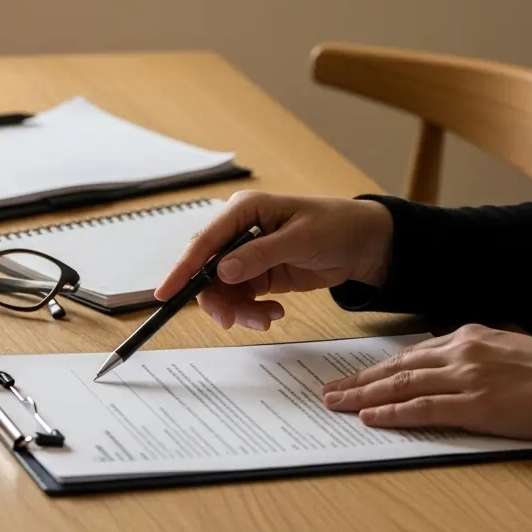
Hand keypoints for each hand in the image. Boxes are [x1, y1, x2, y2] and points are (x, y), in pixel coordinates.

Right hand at [155, 191, 393, 330]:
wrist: (364, 244)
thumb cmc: (336, 227)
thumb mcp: (300, 239)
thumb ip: (260, 254)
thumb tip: (222, 271)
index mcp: (243, 210)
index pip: (204, 241)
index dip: (182, 268)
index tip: (167, 293)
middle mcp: (238, 231)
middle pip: (206, 270)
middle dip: (216, 298)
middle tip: (230, 320)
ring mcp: (247, 255)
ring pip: (223, 290)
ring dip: (239, 310)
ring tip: (266, 319)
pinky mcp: (257, 274)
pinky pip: (241, 299)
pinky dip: (253, 311)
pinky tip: (275, 313)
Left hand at [321, 324, 531, 440]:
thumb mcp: (509, 349)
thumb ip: (476, 356)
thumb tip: (450, 369)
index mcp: (469, 337)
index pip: (411, 354)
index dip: (378, 368)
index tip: (354, 376)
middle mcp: (461, 352)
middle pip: (396, 368)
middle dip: (358, 381)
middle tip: (328, 391)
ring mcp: (466, 378)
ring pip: (401, 386)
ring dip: (363, 396)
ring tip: (336, 404)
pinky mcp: (476, 405)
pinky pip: (423, 408)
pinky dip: (393, 413)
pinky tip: (370, 417)